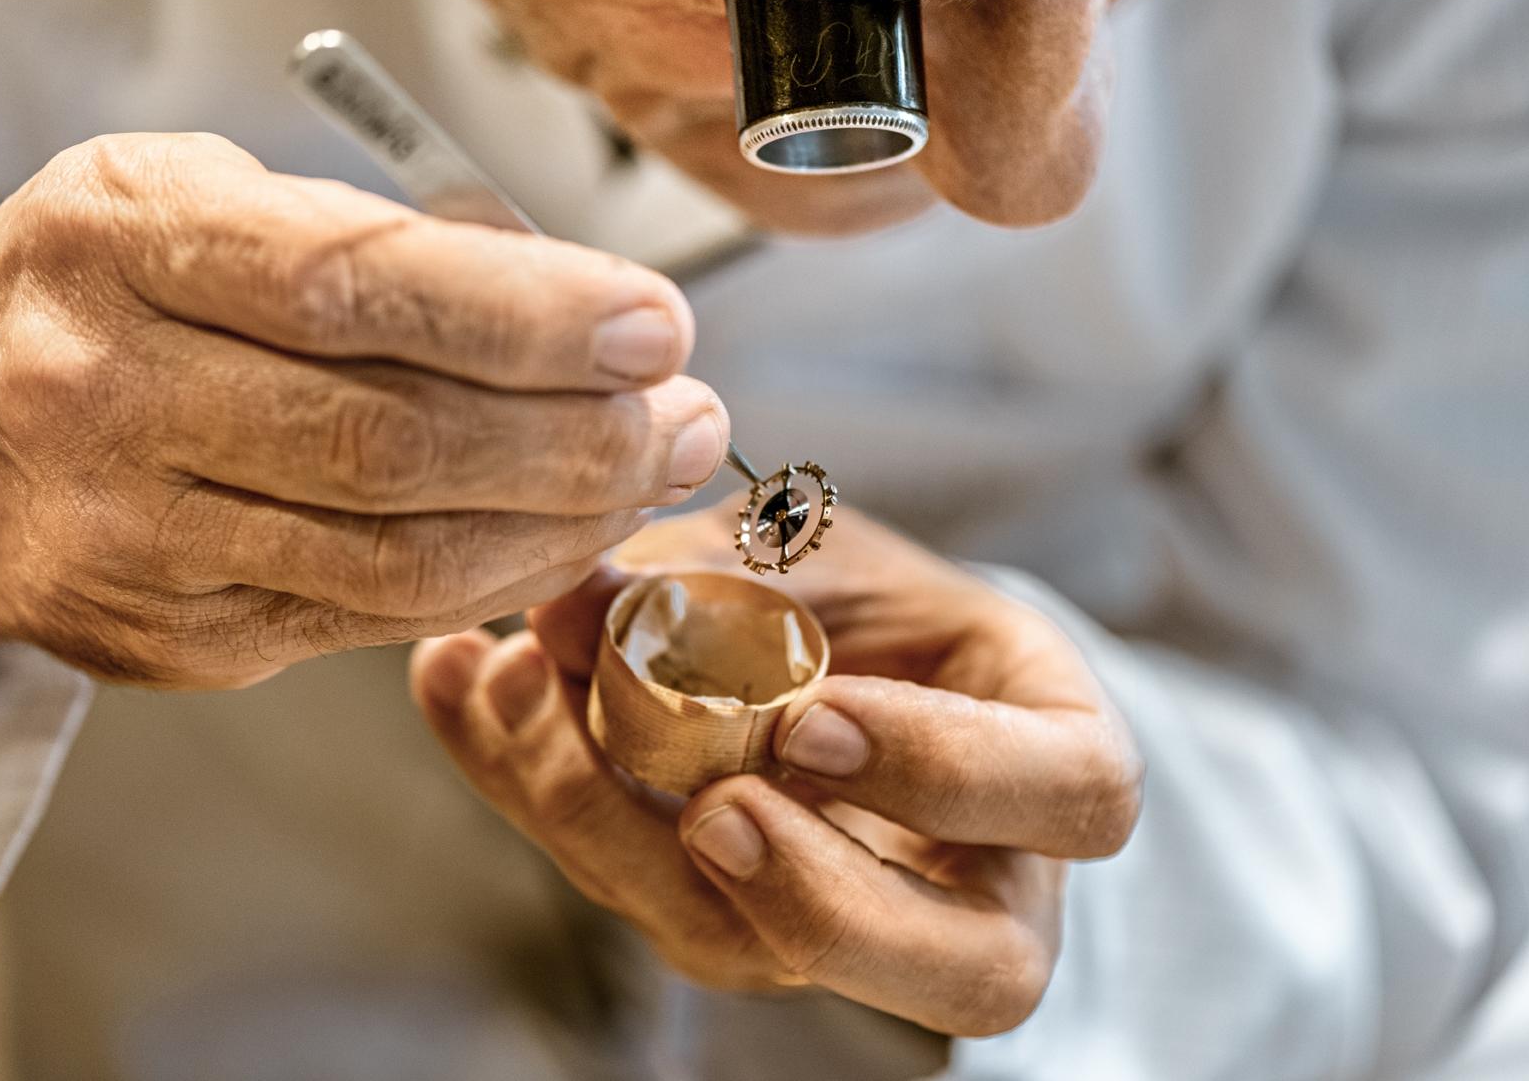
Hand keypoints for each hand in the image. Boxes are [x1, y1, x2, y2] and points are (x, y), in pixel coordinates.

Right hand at [0, 132, 728, 723]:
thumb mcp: (191, 196)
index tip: (653, 323)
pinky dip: (492, 581)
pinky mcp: (167, 641)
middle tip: (690, 414)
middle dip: (578, 438)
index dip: (521, 315)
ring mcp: (126, 540)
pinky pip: (368, 622)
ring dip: (561, 523)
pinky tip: (562, 535)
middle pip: (388, 442)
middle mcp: (100, 395)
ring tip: (654, 470)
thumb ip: (363, 236)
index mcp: (116, 243)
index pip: (348, 286)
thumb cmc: (92, 290)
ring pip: (395, 558)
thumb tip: (571, 302)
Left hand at [409, 505, 1140, 1035]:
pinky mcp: (723, 927)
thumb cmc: (876, 603)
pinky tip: (457, 684)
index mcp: (1051, 766)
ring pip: (755, 953)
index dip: (945, 775)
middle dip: (813, 895)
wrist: (836, 657)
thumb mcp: (835, 556)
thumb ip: (736, 573)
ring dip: (613, 825)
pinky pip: (627, 891)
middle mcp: (971, 887)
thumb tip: (578, 595)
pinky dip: (523, 781)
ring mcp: (842, 932)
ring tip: (516, 687)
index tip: (813, 718)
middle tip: (701, 806)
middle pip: (959, 971)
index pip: (1071, 799)